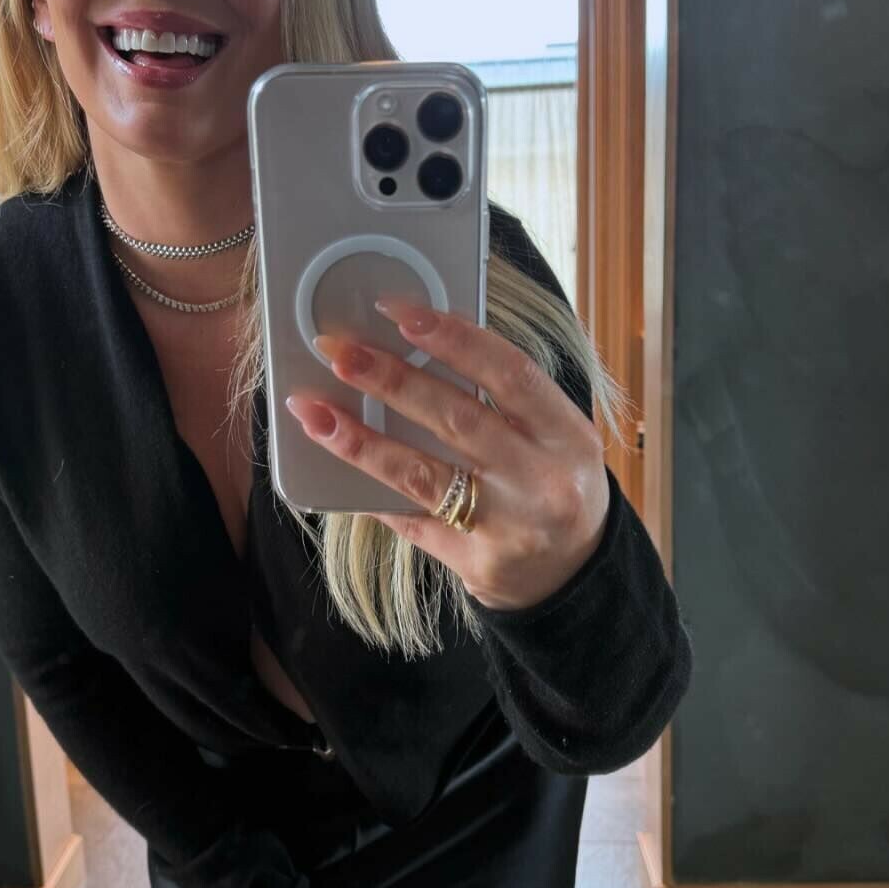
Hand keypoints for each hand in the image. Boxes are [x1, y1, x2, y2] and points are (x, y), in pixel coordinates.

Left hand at [284, 297, 610, 611]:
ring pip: (421, 474)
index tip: (398, 311)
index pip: (510, 373)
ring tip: (313, 411)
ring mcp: (507, 526)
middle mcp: (541, 481)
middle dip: (390, 379)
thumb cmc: (553, 486)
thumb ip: (501, 399)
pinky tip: (332, 467)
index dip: (453, 338)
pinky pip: (409, 521)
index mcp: (567, 436)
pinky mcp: (473, 562)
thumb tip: (414, 348)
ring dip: (360, 439)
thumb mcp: (552, 437)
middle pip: (455, 418)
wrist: (575, 576)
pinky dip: (370, 491)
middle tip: (337, 350)